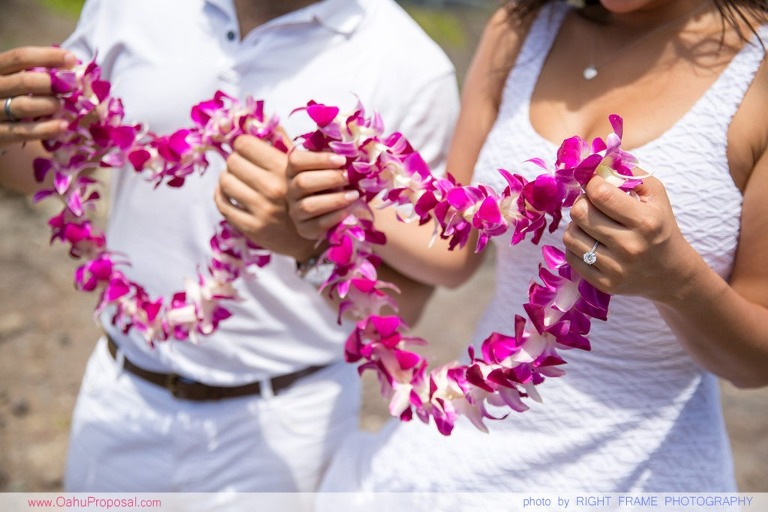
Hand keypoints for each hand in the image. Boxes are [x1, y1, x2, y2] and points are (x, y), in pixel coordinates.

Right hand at [0, 46, 76, 147]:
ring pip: (23, 106)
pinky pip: (23, 131)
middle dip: (50, 83)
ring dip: (48, 105)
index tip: (71, 59)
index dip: (47, 56)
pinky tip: (63, 126)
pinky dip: (46, 128)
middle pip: (23, 81)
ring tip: (63, 106)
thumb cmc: (12, 98)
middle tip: (71, 88)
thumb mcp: (18, 81)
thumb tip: (73, 66)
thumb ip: (38, 73)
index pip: (20, 57)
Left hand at [215, 135, 321, 260]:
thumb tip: (254, 119)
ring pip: (225, 181)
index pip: (244, 144)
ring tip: (237, 179)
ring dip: (228, 178)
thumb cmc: (307, 195)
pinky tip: (230, 193)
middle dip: (236, 161)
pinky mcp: (252, 227)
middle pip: (232, 161)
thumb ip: (281, 141)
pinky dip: (222, 196)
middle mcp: (271, 188)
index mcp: (283, 169)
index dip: (243, 145)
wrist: (313, 237)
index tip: (247, 150)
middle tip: (243, 166)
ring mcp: (261, 209)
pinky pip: (223, 205)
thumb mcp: (302, 166)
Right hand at [286, 148, 359, 240]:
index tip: (341, 159)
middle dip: (329, 178)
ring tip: (354, 195)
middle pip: (302, 183)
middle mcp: (291, 191)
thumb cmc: (332, 185)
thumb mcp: (330, 170)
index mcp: (294, 172)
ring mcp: (296, 211)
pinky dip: (335, 216)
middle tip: (348, 177)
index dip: (318, 159)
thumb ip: (335, 161)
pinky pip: (317, 224)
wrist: (330, 212)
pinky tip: (349, 209)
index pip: (296, 160)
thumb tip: (352, 150)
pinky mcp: (305, 229)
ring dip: (334, 199)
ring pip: (308, 205)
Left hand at [562, 173, 701, 302]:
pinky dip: (576, 245)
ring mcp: (616, 268)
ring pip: (570, 235)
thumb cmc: (660, 226)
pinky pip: (571, 256)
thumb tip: (598, 160)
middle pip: (580, 213)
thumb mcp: (655, 195)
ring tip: (591, 225)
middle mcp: (630, 246)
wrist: (671, 273)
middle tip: (591, 204)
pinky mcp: (604, 284)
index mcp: (646, 221)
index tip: (595, 184)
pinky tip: (590, 242)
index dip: (591, 184)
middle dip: (582, 203)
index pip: (599, 194)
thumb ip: (628, 173)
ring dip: (577, 225)